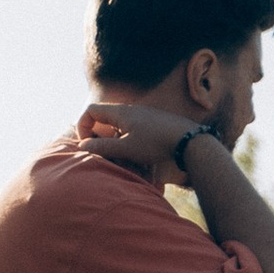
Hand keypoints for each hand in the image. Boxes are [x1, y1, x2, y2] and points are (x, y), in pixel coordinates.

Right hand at [74, 100, 225, 176]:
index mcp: (121, 112)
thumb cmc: (157, 144)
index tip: (87, 144)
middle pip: (105, 121)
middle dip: (102, 140)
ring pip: (121, 130)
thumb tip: (82, 147)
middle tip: (108, 156)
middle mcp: (131, 110)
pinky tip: (142, 160)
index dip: (83, 126)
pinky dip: (132, 146)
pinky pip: (135, 134)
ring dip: (119, 146)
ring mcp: (143, 117)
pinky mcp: (154, 125)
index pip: (91, 111)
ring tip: (127, 162)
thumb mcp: (127, 148)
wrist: (190, 141)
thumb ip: (103, 147)